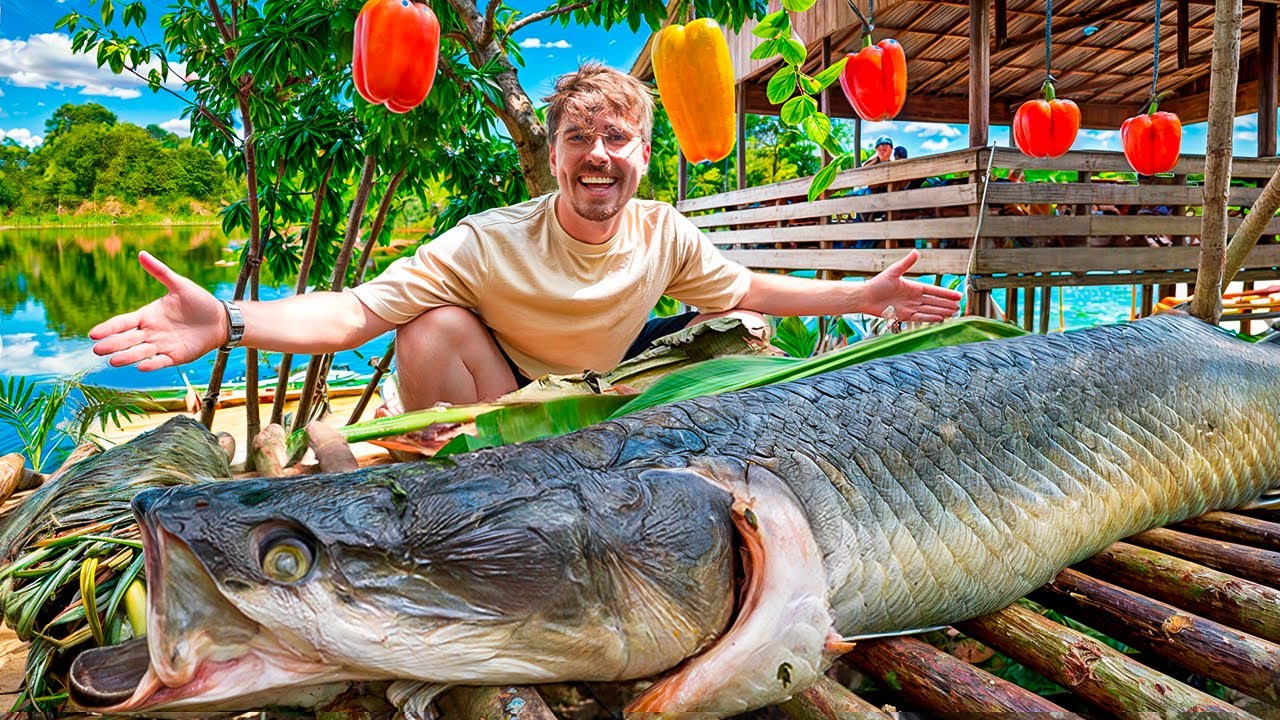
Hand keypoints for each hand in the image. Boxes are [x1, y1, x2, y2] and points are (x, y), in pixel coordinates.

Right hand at [89, 252, 226, 370]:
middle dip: (112, 345)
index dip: (109, 328)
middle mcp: (151, 331)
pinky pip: (161, 361)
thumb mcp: (180, 285)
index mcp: (147, 315)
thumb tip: (141, 253)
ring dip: (127, 356)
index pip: (123, 322)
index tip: (93, 334)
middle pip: (127, 339)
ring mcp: (162, 345)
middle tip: (97, 350)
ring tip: (113, 361)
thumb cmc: (199, 301)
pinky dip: (151, 364)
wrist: (221, 320)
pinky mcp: (175, 356)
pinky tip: (141, 367)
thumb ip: (160, 271)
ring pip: (140, 352)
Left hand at [861, 250, 962, 322]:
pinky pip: (920, 318)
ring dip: (941, 311)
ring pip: (929, 310)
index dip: (945, 294)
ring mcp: (910, 307)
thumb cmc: (878, 283)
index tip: (957, 296)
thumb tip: (916, 251)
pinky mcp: (904, 316)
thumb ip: (906, 263)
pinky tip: (940, 319)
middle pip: (934, 302)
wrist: (866, 297)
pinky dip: (929, 318)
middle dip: (947, 304)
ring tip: (953, 313)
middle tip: (959, 307)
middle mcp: (914, 298)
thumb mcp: (893, 272)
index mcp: (914, 287)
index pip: (934, 291)